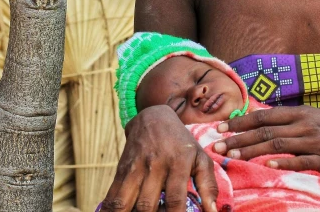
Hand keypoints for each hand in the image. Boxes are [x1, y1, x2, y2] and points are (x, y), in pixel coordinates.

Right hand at [101, 105, 217, 211]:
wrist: (154, 118)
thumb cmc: (182, 143)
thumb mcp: (200, 158)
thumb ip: (208, 186)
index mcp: (178, 162)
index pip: (174, 199)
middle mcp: (155, 165)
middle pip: (147, 205)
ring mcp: (136, 167)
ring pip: (124, 202)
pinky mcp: (121, 170)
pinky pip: (111, 196)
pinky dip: (111, 210)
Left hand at [213, 105, 319, 175]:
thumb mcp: (313, 117)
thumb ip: (289, 119)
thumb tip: (262, 120)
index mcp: (299, 112)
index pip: (263, 115)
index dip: (240, 121)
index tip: (220, 127)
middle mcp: (304, 124)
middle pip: (265, 130)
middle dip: (239, 137)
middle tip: (217, 144)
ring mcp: (314, 141)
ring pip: (278, 145)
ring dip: (252, 150)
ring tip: (233, 155)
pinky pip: (300, 161)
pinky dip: (283, 163)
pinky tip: (267, 166)